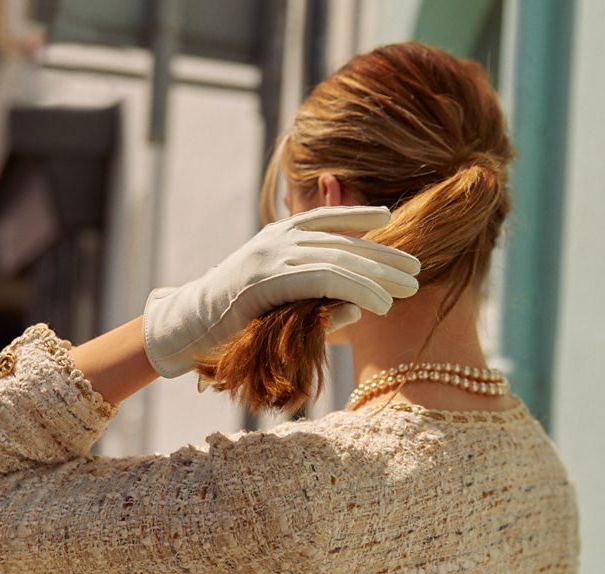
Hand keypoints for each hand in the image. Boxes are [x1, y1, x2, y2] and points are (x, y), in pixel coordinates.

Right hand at [142, 205, 419, 377]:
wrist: (187, 327)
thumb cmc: (230, 320)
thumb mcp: (274, 299)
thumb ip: (312, 296)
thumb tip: (355, 310)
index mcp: (275, 237)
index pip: (323, 218)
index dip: (356, 215)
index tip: (388, 217)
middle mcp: (276, 240)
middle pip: (341, 242)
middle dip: (382, 256)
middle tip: (417, 271)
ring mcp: (271, 257)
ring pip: (338, 259)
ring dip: (378, 275)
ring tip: (408, 289)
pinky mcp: (270, 280)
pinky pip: (324, 280)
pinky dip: (356, 290)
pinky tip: (380, 302)